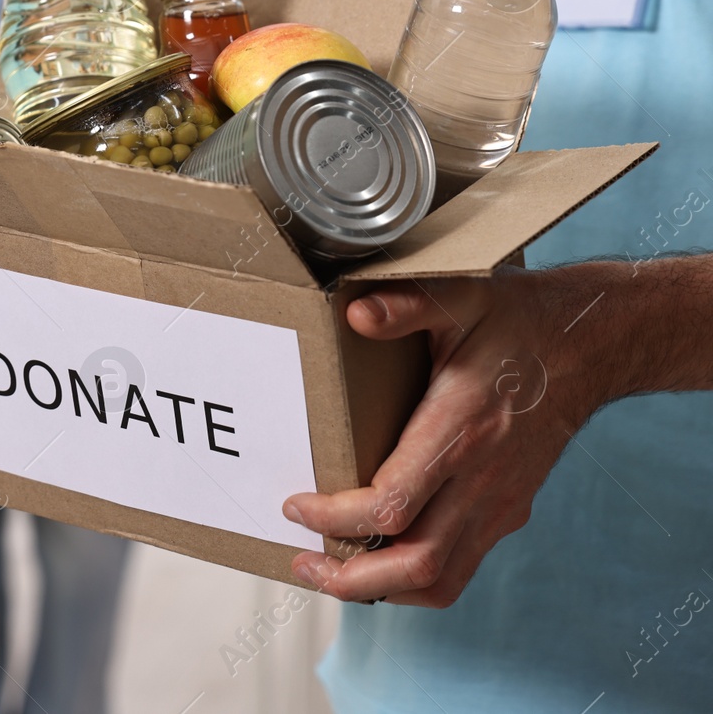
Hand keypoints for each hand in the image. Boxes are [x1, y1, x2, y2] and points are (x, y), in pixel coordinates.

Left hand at [283, 268, 606, 605]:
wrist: (591, 344)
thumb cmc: (517, 320)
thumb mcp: (460, 296)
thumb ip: (407, 305)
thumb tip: (357, 314)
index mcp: (463, 432)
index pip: (392, 504)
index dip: (336, 517)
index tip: (294, 504)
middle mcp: (484, 480)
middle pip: (416, 562)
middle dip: (351, 576)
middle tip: (302, 562)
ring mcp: (500, 503)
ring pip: (440, 579)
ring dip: (379, 589)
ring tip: (329, 572)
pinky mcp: (506, 510)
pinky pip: (458, 568)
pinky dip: (412, 580)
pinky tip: (375, 562)